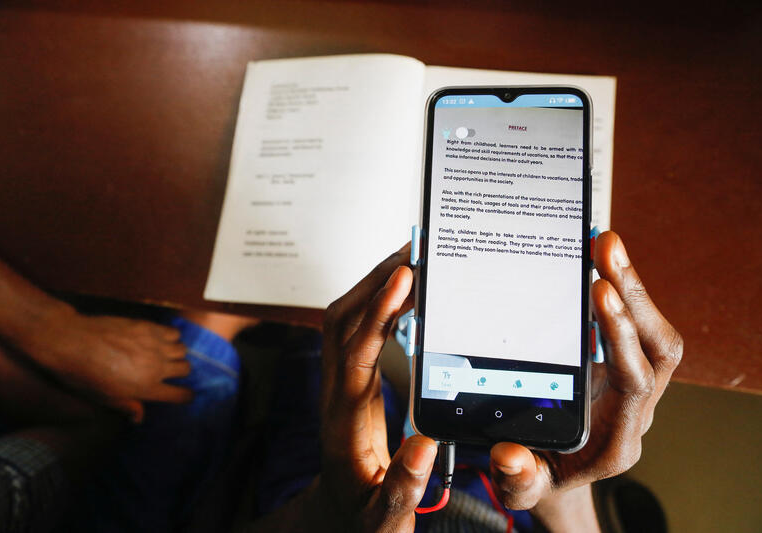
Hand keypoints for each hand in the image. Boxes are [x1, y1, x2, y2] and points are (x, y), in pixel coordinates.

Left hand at [27, 310, 192, 421]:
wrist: (70, 341)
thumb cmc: (82, 374)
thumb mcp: (103, 398)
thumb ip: (126, 406)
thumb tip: (139, 418)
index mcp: (146, 388)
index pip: (181, 395)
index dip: (185, 396)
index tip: (183, 394)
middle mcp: (155, 366)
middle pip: (185, 368)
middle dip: (180, 372)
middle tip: (168, 371)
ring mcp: (154, 344)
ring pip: (182, 349)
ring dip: (175, 353)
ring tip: (163, 354)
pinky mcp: (149, 327)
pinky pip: (173, 332)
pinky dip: (170, 336)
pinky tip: (158, 339)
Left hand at [316, 244, 436, 532]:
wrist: (337, 517)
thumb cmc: (362, 516)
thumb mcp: (384, 515)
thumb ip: (404, 484)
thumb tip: (425, 444)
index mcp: (346, 418)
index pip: (358, 351)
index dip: (380, 311)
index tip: (404, 277)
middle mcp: (336, 391)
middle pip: (344, 318)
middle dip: (376, 278)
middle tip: (415, 248)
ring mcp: (339, 382)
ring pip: (346, 317)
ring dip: (375, 284)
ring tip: (413, 258)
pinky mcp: (350, 379)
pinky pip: (358, 328)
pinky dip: (379, 302)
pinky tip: (405, 293)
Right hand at [488, 231, 683, 524]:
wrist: (554, 474)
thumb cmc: (541, 478)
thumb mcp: (523, 487)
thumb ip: (518, 478)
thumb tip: (507, 454)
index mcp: (616, 438)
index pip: (635, 380)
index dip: (621, 335)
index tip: (599, 292)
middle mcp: (634, 408)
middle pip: (657, 346)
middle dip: (634, 294)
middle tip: (607, 250)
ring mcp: (632, 384)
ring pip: (651, 330)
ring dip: (631, 285)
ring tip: (606, 244)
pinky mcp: (621, 365)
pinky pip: (635, 325)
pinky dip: (621, 290)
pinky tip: (600, 261)